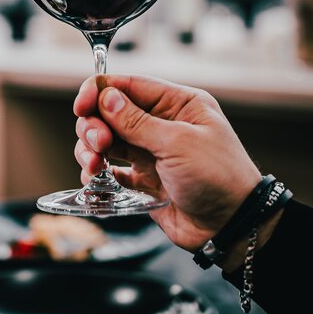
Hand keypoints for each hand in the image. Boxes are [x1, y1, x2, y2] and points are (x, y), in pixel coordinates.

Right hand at [74, 74, 263, 257]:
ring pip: (105, 140)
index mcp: (177, 104)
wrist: (232, 227)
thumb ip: (137, 121)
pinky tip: (95, 179)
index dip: (99, 92)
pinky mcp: (142, 179)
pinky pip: (109, 169)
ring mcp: (150, 152)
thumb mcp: (178, 143)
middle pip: (110, 112)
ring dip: (91, 150)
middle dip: (95, 126)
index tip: (81, 106)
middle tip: (99, 145)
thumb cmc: (219, 178)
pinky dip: (96, 172)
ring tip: (94, 166)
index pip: (129, 86)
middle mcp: (161, 124)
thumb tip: (106, 97)